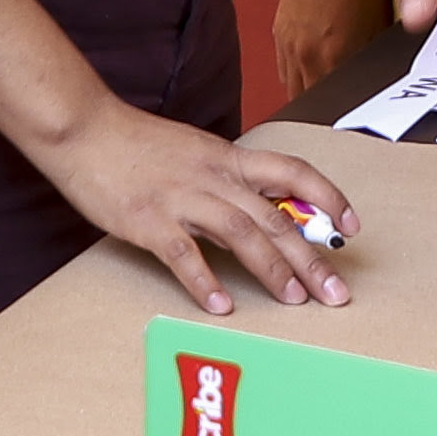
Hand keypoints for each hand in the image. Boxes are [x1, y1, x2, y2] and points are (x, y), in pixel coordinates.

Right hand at [36, 106, 360, 315]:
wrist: (85, 128)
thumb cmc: (136, 145)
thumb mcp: (195, 153)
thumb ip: (226, 181)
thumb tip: (260, 215)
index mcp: (228, 158)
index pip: (293, 172)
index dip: (328, 197)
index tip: (351, 227)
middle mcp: (214, 177)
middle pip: (275, 216)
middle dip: (311, 257)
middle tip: (336, 292)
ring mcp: (182, 198)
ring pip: (241, 233)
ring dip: (272, 269)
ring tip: (294, 300)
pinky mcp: (149, 220)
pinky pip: (184, 254)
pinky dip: (204, 282)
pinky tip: (221, 307)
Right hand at [266, 0, 385, 105]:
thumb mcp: (379, 23)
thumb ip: (374, 58)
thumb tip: (383, 81)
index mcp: (330, 55)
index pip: (333, 105)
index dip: (346, 115)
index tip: (355, 118)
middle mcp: (305, 52)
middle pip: (307, 102)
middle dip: (323, 108)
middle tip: (339, 111)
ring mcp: (289, 42)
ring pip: (292, 87)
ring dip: (306, 91)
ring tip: (324, 91)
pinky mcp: (280, 31)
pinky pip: (284, 67)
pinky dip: (296, 73)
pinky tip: (311, 68)